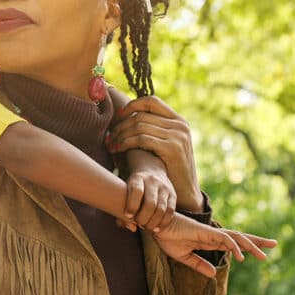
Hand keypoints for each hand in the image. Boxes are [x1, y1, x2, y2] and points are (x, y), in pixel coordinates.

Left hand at [110, 96, 203, 212]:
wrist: (185, 192)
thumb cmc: (169, 169)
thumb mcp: (165, 145)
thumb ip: (154, 130)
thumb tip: (126, 117)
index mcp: (179, 121)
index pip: (151, 101)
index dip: (132, 106)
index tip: (118, 116)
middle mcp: (180, 125)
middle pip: (141, 116)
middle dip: (121, 125)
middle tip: (109, 136)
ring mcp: (178, 136)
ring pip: (139, 126)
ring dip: (120, 135)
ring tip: (111, 145)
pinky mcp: (172, 148)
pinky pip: (142, 139)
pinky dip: (126, 143)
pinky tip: (117, 150)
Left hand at [122, 168, 176, 232]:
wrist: (152, 171)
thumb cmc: (133, 187)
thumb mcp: (125, 191)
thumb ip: (121, 210)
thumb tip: (132, 228)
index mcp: (138, 178)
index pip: (136, 191)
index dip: (132, 205)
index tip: (128, 215)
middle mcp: (152, 181)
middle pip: (150, 203)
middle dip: (143, 218)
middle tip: (139, 224)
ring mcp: (164, 188)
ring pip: (161, 209)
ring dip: (153, 222)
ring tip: (147, 227)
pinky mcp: (173, 195)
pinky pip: (170, 211)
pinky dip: (164, 222)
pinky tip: (157, 228)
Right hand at [154, 213, 276, 277]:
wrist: (157, 228)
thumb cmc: (167, 238)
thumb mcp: (185, 257)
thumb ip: (199, 265)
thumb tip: (214, 274)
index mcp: (210, 240)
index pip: (234, 242)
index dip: (247, 245)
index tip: (261, 250)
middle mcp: (214, 235)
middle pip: (240, 237)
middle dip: (257, 241)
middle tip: (275, 244)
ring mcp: (211, 233)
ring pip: (237, 238)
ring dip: (251, 245)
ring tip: (264, 256)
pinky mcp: (206, 232)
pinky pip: (224, 240)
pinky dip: (235, 247)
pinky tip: (241, 258)